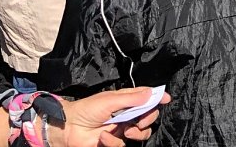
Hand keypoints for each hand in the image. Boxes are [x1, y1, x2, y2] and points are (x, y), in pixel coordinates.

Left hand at [54, 88, 171, 146]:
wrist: (68, 128)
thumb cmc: (87, 109)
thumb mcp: (110, 100)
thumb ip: (132, 99)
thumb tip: (152, 93)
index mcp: (125, 100)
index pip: (146, 96)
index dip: (157, 97)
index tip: (166, 99)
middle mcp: (126, 114)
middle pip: (148, 116)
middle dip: (148, 118)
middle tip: (140, 121)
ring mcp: (121, 129)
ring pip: (141, 133)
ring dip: (137, 132)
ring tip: (126, 131)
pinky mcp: (114, 142)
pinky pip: (122, 145)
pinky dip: (113, 142)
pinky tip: (104, 137)